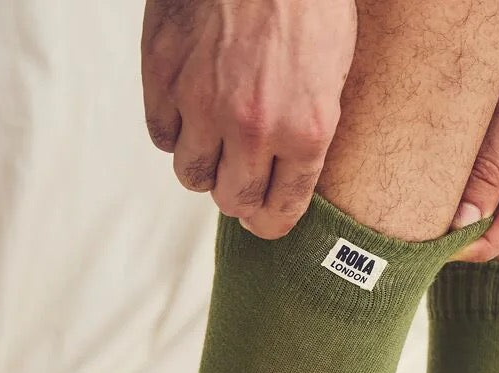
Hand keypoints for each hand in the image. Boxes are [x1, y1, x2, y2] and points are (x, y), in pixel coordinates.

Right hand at [141, 0, 356, 238]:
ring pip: (191, 175)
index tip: (267, 224)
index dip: (272, 223)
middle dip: (239, 198)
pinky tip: (191, 117)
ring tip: (217, 149)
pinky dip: (175, 133)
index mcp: (304, 129)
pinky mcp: (162, 78)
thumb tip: (292, 165)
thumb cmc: (308, 6)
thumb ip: (311, 125)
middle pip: (230, 199)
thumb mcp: (336, 71)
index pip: (279, 208)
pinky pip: (162, 135)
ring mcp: (201, 104)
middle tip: (241, 186)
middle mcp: (251, 126)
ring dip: (205, 168)